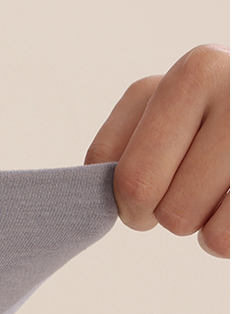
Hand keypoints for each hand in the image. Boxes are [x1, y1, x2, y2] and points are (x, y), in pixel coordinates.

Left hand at [84, 44, 228, 259]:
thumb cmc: (231, 130)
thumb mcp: (181, 116)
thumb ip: (129, 145)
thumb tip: (81, 192)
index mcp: (193, 73)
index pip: (117, 167)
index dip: (126, 199)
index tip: (154, 187)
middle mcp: (231, 89)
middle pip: (144, 196)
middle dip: (161, 212)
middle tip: (193, 196)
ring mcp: (248, 130)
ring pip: (186, 223)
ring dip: (202, 226)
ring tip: (228, 192)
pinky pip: (223, 240)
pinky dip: (228, 240)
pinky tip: (241, 204)